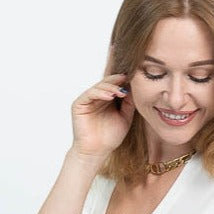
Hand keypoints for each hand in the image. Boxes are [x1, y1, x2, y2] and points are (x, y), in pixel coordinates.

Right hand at [70, 43, 134, 160]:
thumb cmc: (110, 137)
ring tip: (120, 91)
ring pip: (100, 86)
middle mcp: (98, 96)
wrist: (97, 152)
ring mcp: (88, 99)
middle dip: (118, 77)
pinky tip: (110, 96)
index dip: (122, 72)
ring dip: (111, 86)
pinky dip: (100, 93)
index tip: (132, 61)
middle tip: (128, 75)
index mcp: (108, 98)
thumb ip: (129, 101)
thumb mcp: (125, 117)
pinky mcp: (79, 103)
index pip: (115, 82)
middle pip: (108, 80)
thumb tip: (135, 85)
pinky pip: (90, 94)